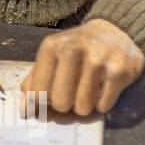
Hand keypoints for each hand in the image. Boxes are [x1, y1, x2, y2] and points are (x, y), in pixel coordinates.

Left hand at [21, 19, 144, 115]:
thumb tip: (25, 111)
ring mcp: (98, 61)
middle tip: (70, 94)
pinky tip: (102, 89)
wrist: (114, 33)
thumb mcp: (51, 58)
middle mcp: (74, 50)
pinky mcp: (120, 71)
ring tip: (86, 91)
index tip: (49, 96)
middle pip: (60, 102)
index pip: (38, 91)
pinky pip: (103, 106)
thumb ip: (34, 82)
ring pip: (83, 107)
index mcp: (52, 46)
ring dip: (83, 106)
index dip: (42, 101)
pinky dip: (101, 104)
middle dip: (64, 104)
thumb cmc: (76, 51)